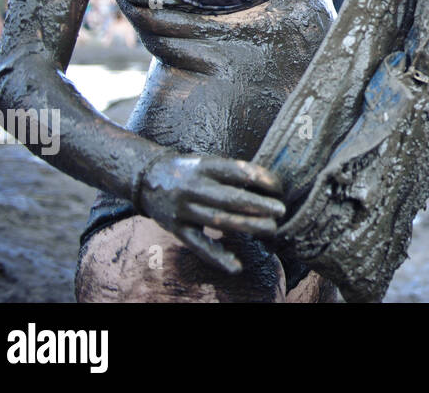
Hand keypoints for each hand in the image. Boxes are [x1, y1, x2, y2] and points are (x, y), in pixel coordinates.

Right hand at [135, 151, 285, 273]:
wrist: (147, 178)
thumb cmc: (189, 170)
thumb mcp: (207, 161)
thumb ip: (231, 172)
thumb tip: (267, 184)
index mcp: (204, 166)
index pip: (237, 171)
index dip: (260, 178)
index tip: (279, 187)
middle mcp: (193, 187)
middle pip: (230, 198)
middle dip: (259, 205)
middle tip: (281, 210)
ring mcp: (184, 210)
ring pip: (219, 221)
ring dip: (247, 226)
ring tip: (271, 229)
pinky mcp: (177, 229)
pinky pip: (199, 245)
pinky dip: (217, 257)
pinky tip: (236, 266)